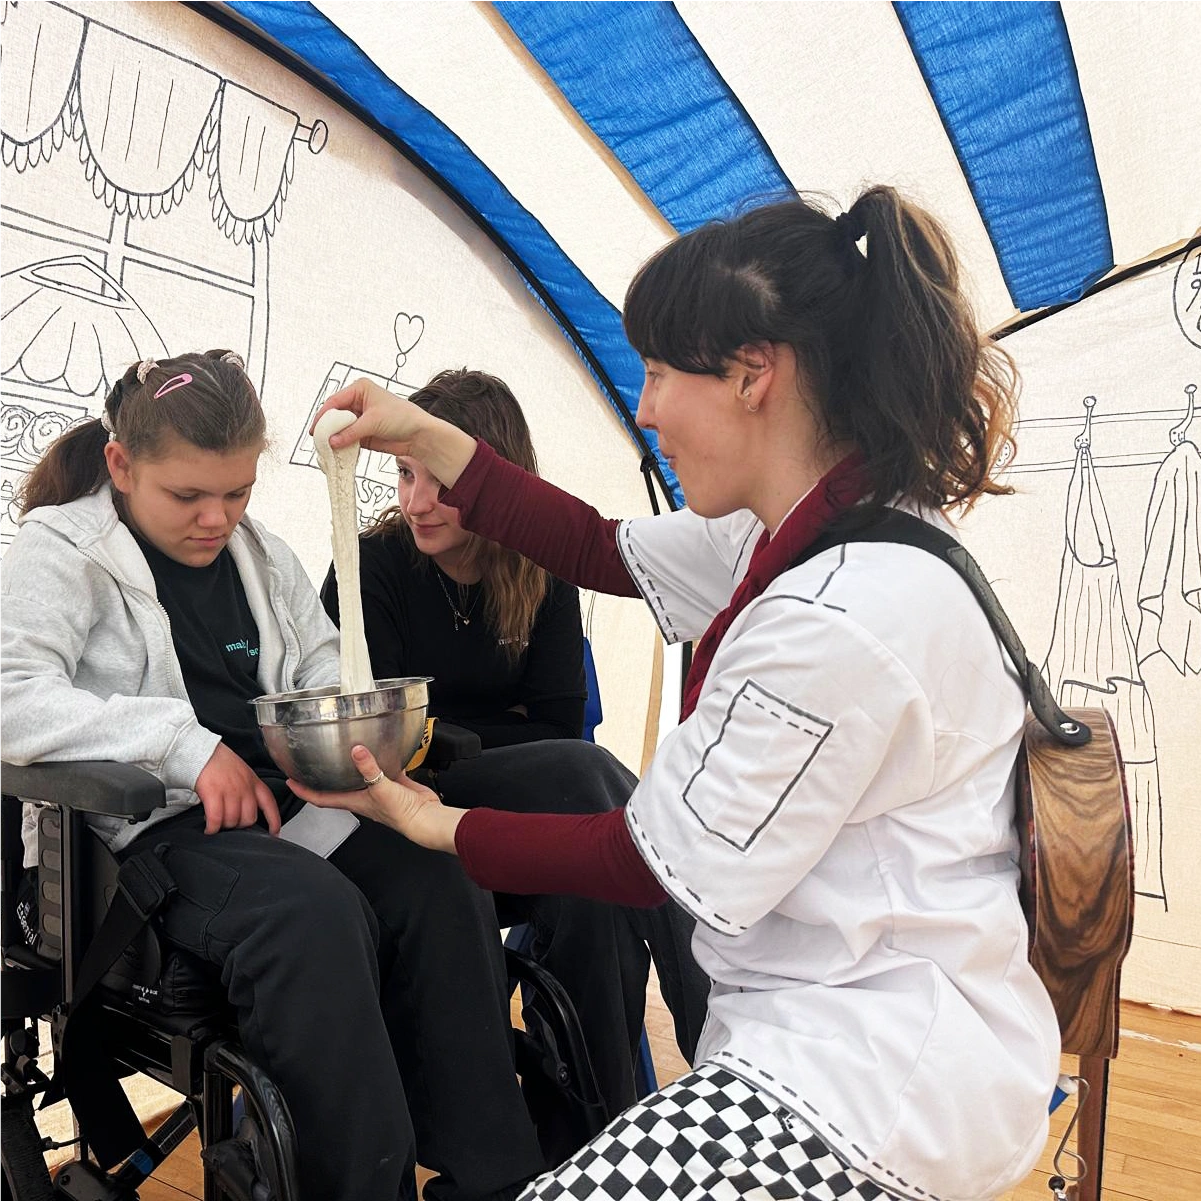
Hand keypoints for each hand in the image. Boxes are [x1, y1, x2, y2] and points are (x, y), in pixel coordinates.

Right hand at [195, 743, 281, 834]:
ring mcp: (230, 791)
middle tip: (229, 823)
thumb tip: (247, 808)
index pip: (270, 804)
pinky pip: (216, 819)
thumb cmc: (220, 762)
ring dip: (224, 826)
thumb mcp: (243, 773)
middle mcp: (244, 787)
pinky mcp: (213, 794)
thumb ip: (248, 789)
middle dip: (239, 826)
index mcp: (254, 782)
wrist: (201, 751)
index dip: (274, 821)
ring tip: (216, 822)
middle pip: (249, 818)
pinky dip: (212, 828)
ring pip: (232, 821)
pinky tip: (209, 828)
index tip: (274, 832)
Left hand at [287, 745, 463, 852]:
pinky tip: (383, 747)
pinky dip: (380, 759)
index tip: (289, 781)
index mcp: (354, 802)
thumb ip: (368, 769)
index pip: (320, 798)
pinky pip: (383, 769)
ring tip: (342, 749)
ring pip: (359, 777)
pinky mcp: (394, 784)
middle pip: (337, 787)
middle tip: (311, 762)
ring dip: (350, 766)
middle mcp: (363, 797)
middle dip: (323, 777)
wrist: (425, 818)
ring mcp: (378, 791)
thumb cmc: (402, 814)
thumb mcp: (381, 789)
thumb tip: (356, 750)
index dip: (303, 791)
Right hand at [310, 377, 476, 486]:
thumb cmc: (402, 418)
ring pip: (339, 428)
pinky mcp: (362, 433)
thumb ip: (351, 432)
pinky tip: (336, 452)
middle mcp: (357, 402)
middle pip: (334, 415)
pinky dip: (341, 445)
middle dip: (327, 428)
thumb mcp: (373, 421)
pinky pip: (346, 439)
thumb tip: (332, 441)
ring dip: (333, 438)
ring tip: (325, 448)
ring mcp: (359, 418)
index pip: (334, 401)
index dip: (323, 415)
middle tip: (318, 441)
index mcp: (359, 389)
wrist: (419, 435)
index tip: (315, 429)